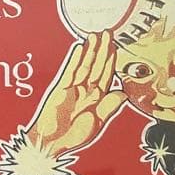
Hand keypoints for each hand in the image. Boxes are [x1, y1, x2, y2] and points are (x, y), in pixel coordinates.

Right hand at [28, 31, 125, 157]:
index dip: (110, 61)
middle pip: (96, 66)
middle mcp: (85, 89)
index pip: (105, 75)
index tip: (115, 46)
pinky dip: (75, 59)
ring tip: (94, 35)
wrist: (52, 142)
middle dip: (102, 50)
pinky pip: (70, 71)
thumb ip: (109, 107)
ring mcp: (72, 87)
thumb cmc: (73, 135)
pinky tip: (80, 48)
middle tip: (107, 33)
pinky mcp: (60, 88)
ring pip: (84, 65)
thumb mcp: (97, 122)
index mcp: (95, 98)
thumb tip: (123, 93)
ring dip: (90, 50)